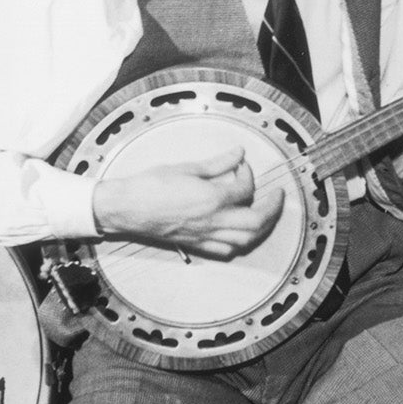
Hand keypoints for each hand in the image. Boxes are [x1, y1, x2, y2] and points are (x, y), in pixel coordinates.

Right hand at [91, 145, 285, 257]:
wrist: (125, 208)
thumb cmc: (150, 185)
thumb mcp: (186, 168)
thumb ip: (217, 163)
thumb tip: (239, 153)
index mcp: (211, 199)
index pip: (245, 188)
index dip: (248, 174)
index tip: (242, 165)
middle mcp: (211, 221)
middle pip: (256, 221)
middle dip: (273, 208)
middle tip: (278, 195)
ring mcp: (203, 235)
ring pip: (245, 240)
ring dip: (262, 228)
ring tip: (267, 214)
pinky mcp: (194, 244)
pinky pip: (225, 250)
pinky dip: (240, 243)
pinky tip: (241, 233)